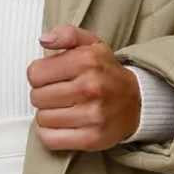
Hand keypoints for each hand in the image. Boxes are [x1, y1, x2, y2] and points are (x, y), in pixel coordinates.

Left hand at [27, 24, 140, 150]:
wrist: (138, 101)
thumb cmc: (108, 73)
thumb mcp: (91, 44)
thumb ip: (66, 34)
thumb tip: (45, 40)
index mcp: (87, 61)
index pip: (35, 73)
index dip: (39, 75)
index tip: (50, 77)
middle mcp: (90, 87)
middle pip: (37, 97)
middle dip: (43, 95)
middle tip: (59, 93)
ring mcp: (92, 115)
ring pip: (42, 119)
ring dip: (48, 115)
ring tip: (64, 108)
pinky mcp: (92, 138)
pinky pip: (50, 139)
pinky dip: (50, 134)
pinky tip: (62, 124)